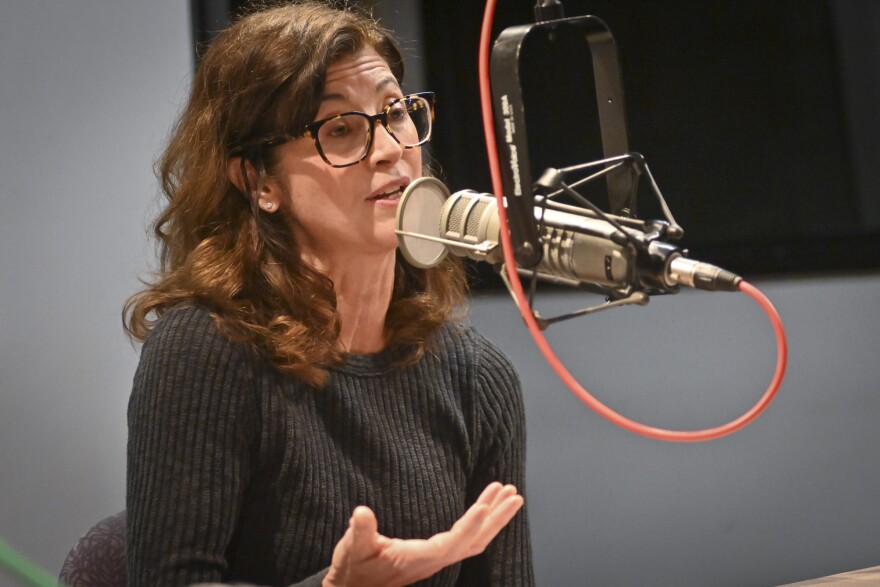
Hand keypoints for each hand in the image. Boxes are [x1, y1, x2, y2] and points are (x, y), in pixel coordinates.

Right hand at [322, 482, 523, 586]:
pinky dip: (483, 523)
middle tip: (513, 492)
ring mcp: (438, 558)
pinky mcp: (436, 554)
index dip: (470, 525)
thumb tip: (361, 512)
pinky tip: (489, 510)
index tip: (486, 505)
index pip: (452, 542)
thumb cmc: (354, 568)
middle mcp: (434, 559)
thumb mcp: (353, 548)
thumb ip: (361, 531)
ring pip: (475, 540)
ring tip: (510, 494)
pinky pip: (468, 539)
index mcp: (419, 557)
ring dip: (494, 517)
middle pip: (474, 540)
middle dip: (495, 516)